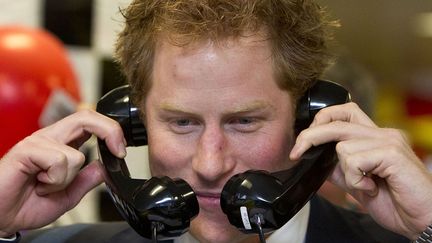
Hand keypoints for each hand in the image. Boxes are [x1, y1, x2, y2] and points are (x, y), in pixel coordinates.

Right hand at [0, 109, 125, 236]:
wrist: (0, 217)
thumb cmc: (26, 204)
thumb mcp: (67, 195)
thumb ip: (86, 180)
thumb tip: (105, 167)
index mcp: (62, 145)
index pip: (90, 122)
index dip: (111, 130)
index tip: (121, 151)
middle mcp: (51, 138)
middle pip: (86, 117)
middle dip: (110, 130)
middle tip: (118, 151)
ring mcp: (38, 142)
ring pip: (76, 155)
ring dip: (65, 180)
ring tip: (46, 186)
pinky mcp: (26, 150)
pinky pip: (58, 162)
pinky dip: (53, 181)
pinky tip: (38, 185)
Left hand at [290, 102, 431, 238]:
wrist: (422, 220)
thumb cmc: (395, 202)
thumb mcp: (358, 183)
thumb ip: (339, 168)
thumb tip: (314, 157)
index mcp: (374, 138)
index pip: (343, 113)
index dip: (320, 121)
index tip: (302, 142)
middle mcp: (383, 134)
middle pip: (336, 120)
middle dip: (310, 136)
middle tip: (297, 152)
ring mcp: (389, 141)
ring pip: (343, 146)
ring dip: (347, 173)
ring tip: (366, 186)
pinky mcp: (392, 153)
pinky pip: (354, 160)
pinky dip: (357, 180)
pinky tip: (372, 188)